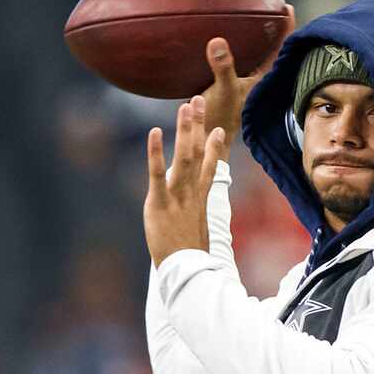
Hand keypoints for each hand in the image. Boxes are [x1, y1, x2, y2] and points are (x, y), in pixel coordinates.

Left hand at [144, 95, 224, 267]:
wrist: (188, 272)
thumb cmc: (191, 259)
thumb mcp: (196, 236)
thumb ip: (195, 222)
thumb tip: (196, 222)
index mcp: (201, 201)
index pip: (211, 169)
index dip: (214, 148)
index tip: (219, 129)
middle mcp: (192, 194)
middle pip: (198, 154)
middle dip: (198, 126)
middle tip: (198, 100)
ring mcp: (178, 196)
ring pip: (184, 157)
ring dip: (185, 130)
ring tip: (186, 106)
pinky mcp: (160, 203)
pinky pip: (158, 174)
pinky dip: (156, 152)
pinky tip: (154, 132)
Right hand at [201, 4, 294, 160]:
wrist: (206, 137)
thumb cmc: (220, 116)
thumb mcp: (223, 89)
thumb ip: (223, 66)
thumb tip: (217, 41)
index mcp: (263, 77)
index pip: (281, 47)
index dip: (287, 26)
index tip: (288, 6)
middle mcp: (257, 77)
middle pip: (270, 47)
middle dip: (272, 26)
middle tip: (270, 3)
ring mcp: (243, 80)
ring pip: (253, 53)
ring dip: (254, 36)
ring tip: (250, 14)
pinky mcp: (229, 82)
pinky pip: (235, 58)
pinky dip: (235, 46)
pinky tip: (223, 36)